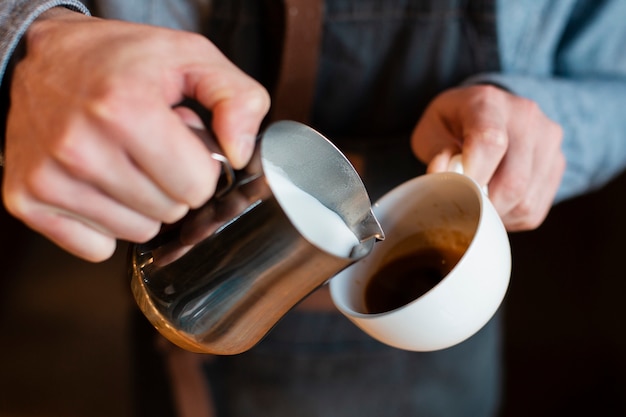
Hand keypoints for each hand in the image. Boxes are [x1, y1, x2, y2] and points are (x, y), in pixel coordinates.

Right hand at [2, 8, 269, 261]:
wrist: (43, 58)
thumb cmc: (119, 60)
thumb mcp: (191, 57)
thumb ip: (238, 99)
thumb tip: (240, 154)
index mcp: (126, 109)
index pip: (198, 186)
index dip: (200, 165)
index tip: (181, 141)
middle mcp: (80, 147)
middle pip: (171, 213)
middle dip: (172, 183)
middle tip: (150, 146)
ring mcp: (50, 178)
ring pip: (138, 233)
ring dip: (142, 204)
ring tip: (124, 160)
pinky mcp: (28, 200)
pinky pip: (98, 247)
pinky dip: (107, 222)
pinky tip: (99, 183)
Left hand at [411, 85, 564, 230]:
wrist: (489, 112)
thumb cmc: (453, 125)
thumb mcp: (431, 131)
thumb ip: (436, 152)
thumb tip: (442, 175)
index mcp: (488, 103)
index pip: (490, 142)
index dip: (473, 176)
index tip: (457, 193)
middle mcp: (525, 117)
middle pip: (513, 181)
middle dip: (483, 205)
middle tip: (464, 206)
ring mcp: (548, 140)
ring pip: (526, 201)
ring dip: (498, 214)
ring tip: (479, 204)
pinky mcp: (558, 163)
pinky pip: (536, 208)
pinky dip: (512, 216)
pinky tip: (497, 203)